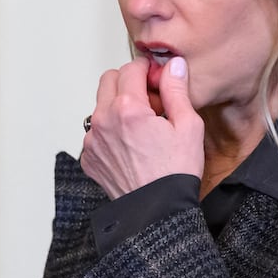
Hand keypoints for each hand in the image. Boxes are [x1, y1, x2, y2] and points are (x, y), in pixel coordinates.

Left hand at [81, 56, 204, 198]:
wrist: (157, 213)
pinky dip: (111, 131)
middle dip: (129, 82)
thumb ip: (176, 89)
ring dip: (118, 106)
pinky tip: (131, 145)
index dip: (148, 70)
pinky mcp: (89, 157)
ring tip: (142, 127)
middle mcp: (103, 120)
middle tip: (150, 99)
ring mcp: (92, 140)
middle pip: (109, 79)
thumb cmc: (175, 172)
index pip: (131, 68)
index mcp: (128, 108)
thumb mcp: (188, 125)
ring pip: (101, 105)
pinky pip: (96, 131)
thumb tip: (172, 65)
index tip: (159, 80)